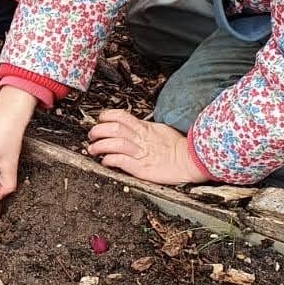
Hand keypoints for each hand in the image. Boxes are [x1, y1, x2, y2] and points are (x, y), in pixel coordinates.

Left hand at [86, 110, 210, 184]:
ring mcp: (141, 153)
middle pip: (114, 128)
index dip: (106, 116)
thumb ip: (145, 129)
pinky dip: (110, 159)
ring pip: (115, 143)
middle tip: (91, 136)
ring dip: (99, 146)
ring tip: (92, 149)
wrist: (192, 161)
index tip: (100, 120)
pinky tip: (105, 161)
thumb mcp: (160, 131)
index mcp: (145, 129)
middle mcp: (141, 139)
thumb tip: (131, 126)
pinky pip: (122, 161)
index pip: (121, 116)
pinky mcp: (142, 169)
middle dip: (98, 131)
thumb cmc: (178, 148)